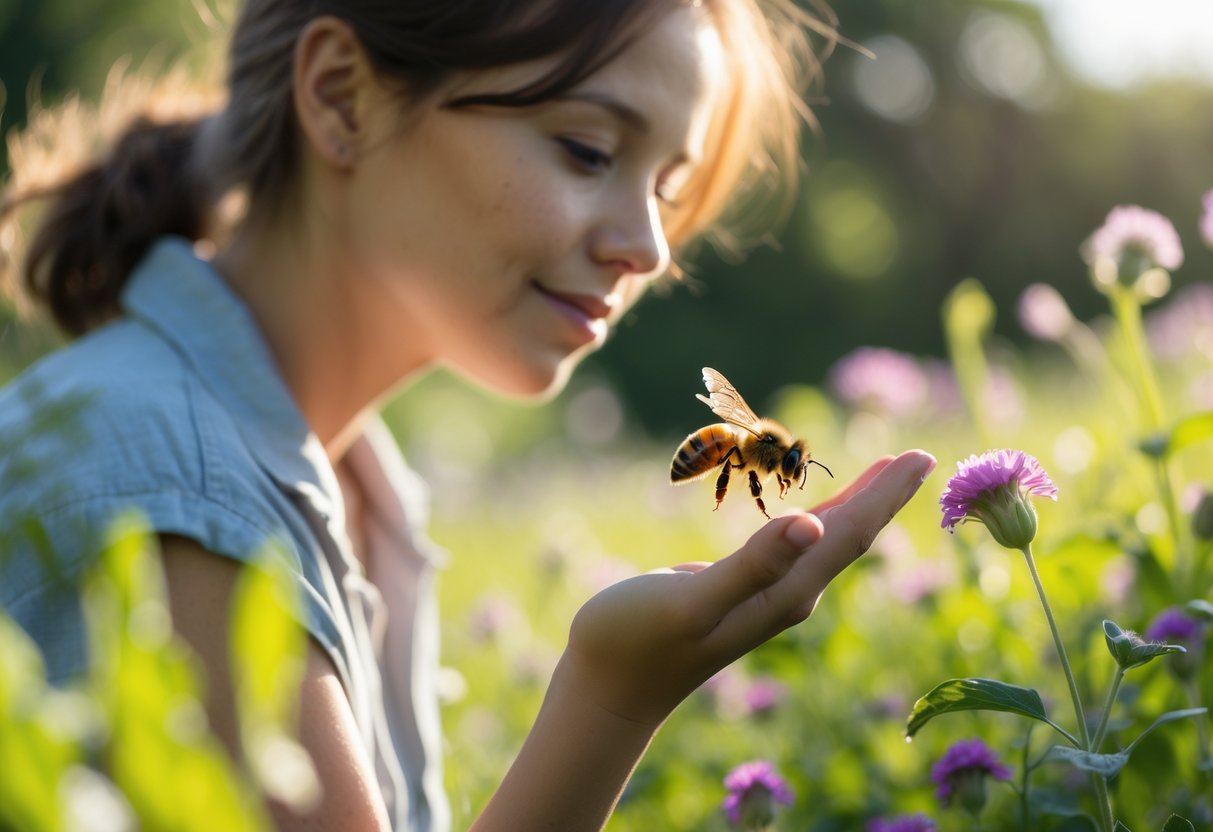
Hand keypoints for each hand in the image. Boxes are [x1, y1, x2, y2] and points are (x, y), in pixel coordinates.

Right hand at [558, 449, 936, 726]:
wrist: (608, 686)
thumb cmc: (637, 641)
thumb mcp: (692, 601)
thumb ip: (751, 566)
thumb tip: (811, 523)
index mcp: (785, 592)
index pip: (849, 533)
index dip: (885, 493)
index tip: (924, 457)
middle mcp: (787, 594)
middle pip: (850, 536)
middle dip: (884, 495)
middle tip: (921, 458)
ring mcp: (765, 595)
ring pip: (825, 541)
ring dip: (856, 505)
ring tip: (882, 474)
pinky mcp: (741, 591)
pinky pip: (794, 546)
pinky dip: (815, 519)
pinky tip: (813, 513)